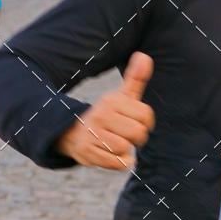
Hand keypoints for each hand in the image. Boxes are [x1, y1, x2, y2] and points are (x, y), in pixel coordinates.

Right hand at [57, 51, 154, 169]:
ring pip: (125, 148)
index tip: (135, 121)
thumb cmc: (107, 114)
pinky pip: (116, 163)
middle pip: (138, 133)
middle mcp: (100, 115)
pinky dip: (121, 162)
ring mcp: (92, 134)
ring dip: (126, 150)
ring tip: (116, 143)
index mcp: (112, 100)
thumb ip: (135, 78)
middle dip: (137, 138)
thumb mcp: (121, 96)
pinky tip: (113, 154)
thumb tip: (145, 56)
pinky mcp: (87, 152)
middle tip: (126, 134)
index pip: (146, 116)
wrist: (73, 132)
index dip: (146, 122)